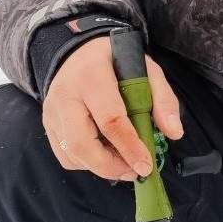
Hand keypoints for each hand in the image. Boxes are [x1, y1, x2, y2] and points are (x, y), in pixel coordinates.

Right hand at [42, 36, 183, 180]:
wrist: (79, 50)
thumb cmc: (116, 60)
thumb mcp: (146, 68)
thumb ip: (163, 98)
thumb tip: (175, 132)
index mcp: (91, 75)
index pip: (110, 119)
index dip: (129, 147)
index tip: (146, 165)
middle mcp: (65, 95)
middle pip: (81, 144)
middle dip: (110, 166)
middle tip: (134, 171)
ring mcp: (52, 111)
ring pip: (71, 154)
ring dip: (100, 168)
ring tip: (124, 162)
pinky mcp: (48, 123)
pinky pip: (64, 156)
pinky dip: (87, 163)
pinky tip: (106, 153)